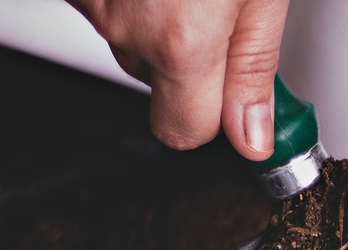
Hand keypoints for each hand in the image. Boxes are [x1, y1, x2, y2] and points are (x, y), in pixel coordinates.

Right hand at [68, 0, 289, 157]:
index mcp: (180, 40)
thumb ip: (254, 67)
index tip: (238, 98)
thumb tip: (251, 138)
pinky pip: (108, 12)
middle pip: (158, 87)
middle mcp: (127, 28)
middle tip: (220, 14)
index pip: (185, 133)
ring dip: (159, 26)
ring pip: (131, 46)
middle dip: (190, 63)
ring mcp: (93, 1)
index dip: (216, 117)